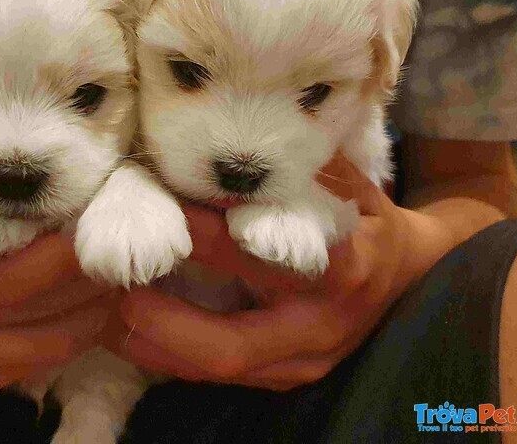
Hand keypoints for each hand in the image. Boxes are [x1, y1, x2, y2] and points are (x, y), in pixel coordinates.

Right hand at [0, 147, 116, 397]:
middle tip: (117, 246)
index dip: (61, 247)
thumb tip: (10, 164)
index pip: (7, 262)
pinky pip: (41, 363)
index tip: (96, 222)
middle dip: (84, 273)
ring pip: (48, 340)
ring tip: (113, 273)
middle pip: (32, 299)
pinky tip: (90, 303)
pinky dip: (79, 333)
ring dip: (94, 306)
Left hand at [105, 155, 450, 389]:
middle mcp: (323, 323)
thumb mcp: (346, 184)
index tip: (156, 213)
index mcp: (341, 265)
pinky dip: (176, 359)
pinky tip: (132, 338)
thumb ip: (295, 168)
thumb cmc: (366, 219)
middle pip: (236, 342)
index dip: (207, 237)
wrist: (410, 274)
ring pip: (223, 370)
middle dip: (169, 325)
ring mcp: (307, 359)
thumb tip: (231, 139)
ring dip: (160, 350)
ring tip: (106, 324)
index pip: (265, 255)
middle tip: (117, 297)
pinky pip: (225, 375)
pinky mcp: (290, 376)